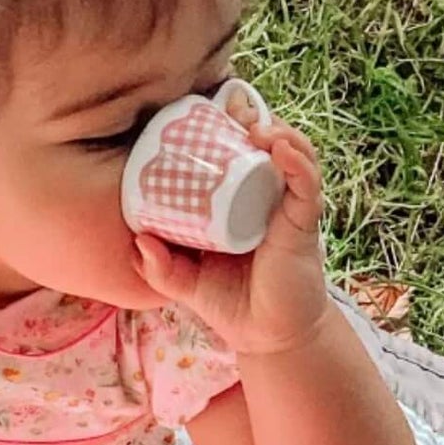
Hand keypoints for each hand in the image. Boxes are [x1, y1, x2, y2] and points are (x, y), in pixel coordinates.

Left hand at [133, 120, 328, 358]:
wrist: (267, 340)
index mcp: (238, 202)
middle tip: (228, 104)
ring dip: (277, 131)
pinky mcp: (303, 224)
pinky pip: (306, 184)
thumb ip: (160, 268)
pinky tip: (280, 148)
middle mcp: (266, 198)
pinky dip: (297, 161)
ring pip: (291, 154)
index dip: (227, 126)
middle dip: (251, 117)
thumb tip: (138, 241)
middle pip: (265, 144)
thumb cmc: (231, 306)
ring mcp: (287, 208)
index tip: (205, 108)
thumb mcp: (186, 285)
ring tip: (255, 125)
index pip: (236, 153)